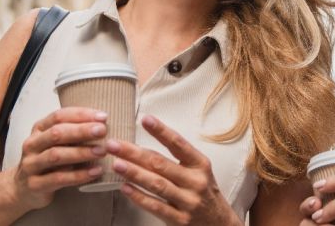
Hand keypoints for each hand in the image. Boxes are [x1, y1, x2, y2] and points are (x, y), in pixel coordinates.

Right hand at [10, 107, 108, 209]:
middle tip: (102, 131)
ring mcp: (31, 165)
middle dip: (81, 131)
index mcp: (38, 129)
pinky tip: (95, 172)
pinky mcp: (35, 185)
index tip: (102, 117)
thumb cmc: (47, 161)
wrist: (22, 189)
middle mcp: (32, 144)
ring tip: (102, 151)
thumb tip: (102, 122)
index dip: (81, 115)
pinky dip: (79, 175)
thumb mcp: (55, 143)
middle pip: (57, 134)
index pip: (59, 116)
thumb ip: (73, 133)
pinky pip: (58, 179)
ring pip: (56, 155)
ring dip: (81, 152)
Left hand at [108, 115, 241, 225]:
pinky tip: (125, 188)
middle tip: (115, 144)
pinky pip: (156, 206)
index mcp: (200, 164)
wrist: (219, 223)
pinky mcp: (180, 219)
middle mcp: (195, 181)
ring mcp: (188, 201)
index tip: (145, 119)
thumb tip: (144, 144)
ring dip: (135, 173)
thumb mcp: (199, 171)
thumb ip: (178, 159)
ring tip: (117, 164)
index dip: (161, 131)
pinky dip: (139, 197)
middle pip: (161, 164)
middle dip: (135, 153)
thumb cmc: (203, 192)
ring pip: (157, 184)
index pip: (178, 144)